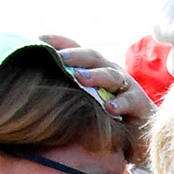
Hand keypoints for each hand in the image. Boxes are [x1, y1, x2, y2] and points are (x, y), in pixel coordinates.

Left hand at [40, 36, 154, 123]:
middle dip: (76, 55)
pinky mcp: (141, 104)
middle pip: (93, 56)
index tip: (38, 38)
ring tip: (80, 78)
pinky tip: (108, 108)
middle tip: (59, 57)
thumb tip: (31, 81)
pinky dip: (119, 103)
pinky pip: (130, 101)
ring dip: (95, 76)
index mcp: (95, 68)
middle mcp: (111, 72)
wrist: (142, 135)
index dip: (59, 41)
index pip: (76, 48)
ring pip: (111, 75)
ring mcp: (127, 86)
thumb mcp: (85, 99)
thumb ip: (66, 88)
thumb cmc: (108, 116)